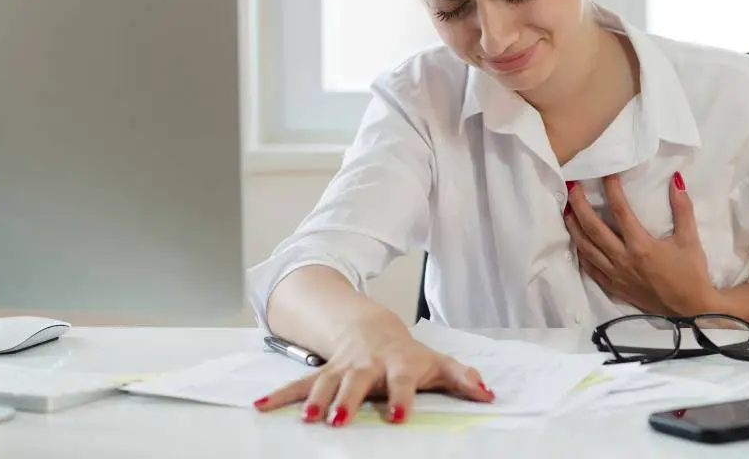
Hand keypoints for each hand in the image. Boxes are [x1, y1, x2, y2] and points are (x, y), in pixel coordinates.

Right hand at [253, 319, 493, 425]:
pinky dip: (279, 395)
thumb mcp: (435, 362)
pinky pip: (298, 385)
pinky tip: (261, 406)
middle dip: (347, 400)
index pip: (402, 380)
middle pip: (356, 382)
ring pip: (325, 383)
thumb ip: (461, 377)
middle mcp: (366, 366)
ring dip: (314, 401)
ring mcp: (341, 369)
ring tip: (306, 420)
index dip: (402, 397)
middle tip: (340, 420)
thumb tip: (488, 394)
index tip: (399, 417)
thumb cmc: (406, 353)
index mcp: (397, 364)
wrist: (371, 328)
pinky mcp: (322, 374)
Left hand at [564, 172, 718, 315]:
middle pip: (593, 228)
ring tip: (567, 210)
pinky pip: (590, 269)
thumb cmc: (690, 272)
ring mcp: (615, 275)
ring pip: (587, 248)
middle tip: (573, 188)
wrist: (690, 309)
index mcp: (641, 246)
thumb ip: (682, 208)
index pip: (620, 211)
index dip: (612, 190)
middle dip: (580, 206)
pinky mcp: (614, 288)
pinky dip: (581, 253)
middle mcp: (623, 260)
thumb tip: (676, 179)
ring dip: (574, 227)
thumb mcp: (690, 239)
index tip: (607, 174)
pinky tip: (577, 241)